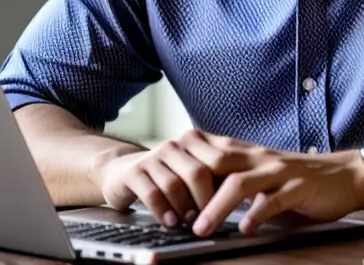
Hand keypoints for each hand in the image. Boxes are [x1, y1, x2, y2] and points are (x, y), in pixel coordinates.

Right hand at [93, 139, 218, 226]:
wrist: (124, 171)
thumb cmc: (168, 176)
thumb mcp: (191, 171)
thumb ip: (213, 177)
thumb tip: (238, 197)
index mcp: (193, 141)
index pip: (217, 161)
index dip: (225, 186)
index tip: (230, 206)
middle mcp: (173, 145)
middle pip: (197, 173)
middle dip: (205, 200)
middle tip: (209, 219)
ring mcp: (152, 157)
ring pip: (174, 184)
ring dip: (184, 207)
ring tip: (190, 223)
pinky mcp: (134, 171)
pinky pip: (152, 193)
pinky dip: (163, 210)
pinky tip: (170, 222)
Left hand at [173, 130, 363, 236]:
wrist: (345, 175)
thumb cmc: (299, 179)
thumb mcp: (261, 175)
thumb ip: (232, 179)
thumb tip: (197, 198)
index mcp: (246, 153)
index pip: (206, 154)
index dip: (184, 174)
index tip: (169, 200)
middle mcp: (259, 158)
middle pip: (216, 165)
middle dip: (192, 191)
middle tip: (176, 218)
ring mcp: (280, 171)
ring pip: (240, 183)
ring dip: (217, 207)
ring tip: (202, 228)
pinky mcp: (299, 187)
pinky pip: (274, 199)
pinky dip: (256, 214)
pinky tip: (245, 228)